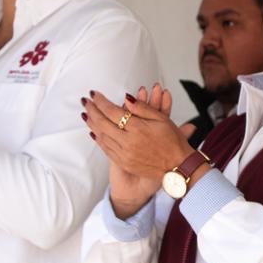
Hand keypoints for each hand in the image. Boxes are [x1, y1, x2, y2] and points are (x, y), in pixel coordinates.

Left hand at [84, 84, 190, 218]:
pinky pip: (106, 149)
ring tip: (86, 114)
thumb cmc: (173, 142)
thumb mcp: (162, 119)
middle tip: (85, 102)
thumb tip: (126, 98)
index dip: (101, 102)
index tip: (94, 94)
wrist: (178, 168)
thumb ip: (142, 108)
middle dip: (92, 111)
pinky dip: (98, 138)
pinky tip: (94, 131)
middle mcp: (128, 142)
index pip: (113, 111)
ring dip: (92, 124)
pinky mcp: (124, 163)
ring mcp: (124, 154)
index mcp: (138, 128)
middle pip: (102, 123)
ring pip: (101, 136)